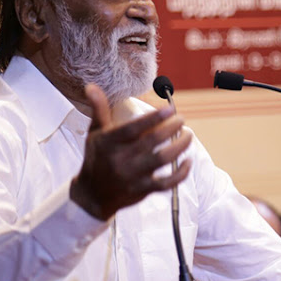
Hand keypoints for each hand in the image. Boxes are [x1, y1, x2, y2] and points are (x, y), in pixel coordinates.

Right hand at [69, 84, 192, 219]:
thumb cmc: (96, 158)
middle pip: (152, 141)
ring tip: (188, 135)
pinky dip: (180, 173)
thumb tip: (92, 86)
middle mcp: (121, 159)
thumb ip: (99, 110)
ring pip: (162, 159)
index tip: (170, 109)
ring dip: (180, 146)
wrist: (92, 194)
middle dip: (171, 128)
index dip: (153, 118)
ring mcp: (133, 176)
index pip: (134, 128)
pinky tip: (188, 161)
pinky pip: (166, 183)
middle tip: (181, 120)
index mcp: (109, 143)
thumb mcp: (95, 134)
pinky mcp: (143, 190)